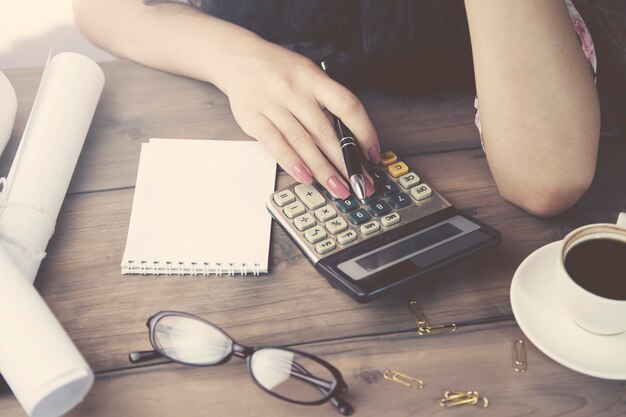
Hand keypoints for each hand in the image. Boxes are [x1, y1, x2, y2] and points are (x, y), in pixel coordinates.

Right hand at [219, 37, 378, 198]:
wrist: (237, 59)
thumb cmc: (278, 70)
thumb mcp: (307, 75)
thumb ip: (325, 101)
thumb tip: (350, 140)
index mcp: (312, 78)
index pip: (347, 106)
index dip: (364, 132)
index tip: (372, 154)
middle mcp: (293, 90)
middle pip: (325, 131)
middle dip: (346, 162)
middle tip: (359, 183)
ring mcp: (271, 105)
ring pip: (303, 143)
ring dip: (323, 170)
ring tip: (338, 188)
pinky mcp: (253, 119)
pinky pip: (276, 145)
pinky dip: (293, 164)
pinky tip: (307, 178)